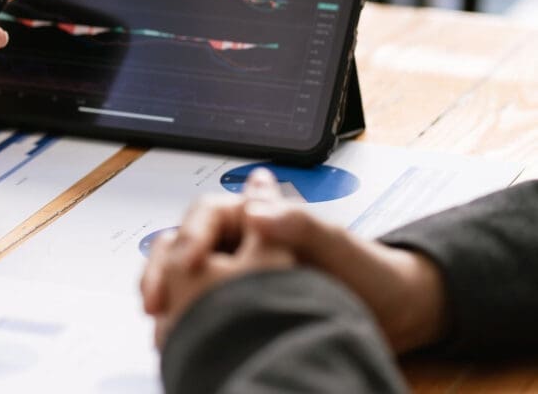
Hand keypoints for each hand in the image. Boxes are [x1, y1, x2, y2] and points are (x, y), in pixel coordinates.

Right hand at [141, 168, 448, 352]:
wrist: (394, 315)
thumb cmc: (370, 272)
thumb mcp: (336, 243)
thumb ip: (298, 223)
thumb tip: (256, 210)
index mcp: (257, 217)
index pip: (206, 215)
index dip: (190, 237)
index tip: (186, 262)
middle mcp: (242, 242)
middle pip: (183, 246)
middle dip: (162, 271)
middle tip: (155, 300)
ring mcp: (238, 275)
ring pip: (183, 278)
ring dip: (167, 297)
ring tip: (161, 325)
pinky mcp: (239, 307)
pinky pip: (198, 309)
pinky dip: (184, 322)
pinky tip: (178, 338)